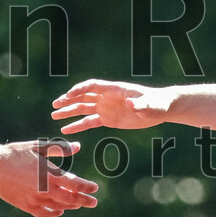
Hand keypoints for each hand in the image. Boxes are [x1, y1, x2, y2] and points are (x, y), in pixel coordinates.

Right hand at [0, 139, 98, 216]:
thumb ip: (59, 148)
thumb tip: (78, 146)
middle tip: (93, 202)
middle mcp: (46, 189)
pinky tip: (59, 211)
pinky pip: (45, 213)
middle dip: (85, 201)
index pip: (76, 184)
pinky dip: (54, 213)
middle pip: (72, 199)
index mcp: (50, 174)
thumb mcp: (38, 147)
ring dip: (71, 206)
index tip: (95, 188)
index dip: (87, 187)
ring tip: (78, 204)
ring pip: (60, 207)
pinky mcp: (27, 206)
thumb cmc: (16, 154)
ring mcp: (36, 199)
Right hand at [50, 79, 175, 133]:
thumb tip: (131, 104)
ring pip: (83, 108)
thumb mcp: (150, 105)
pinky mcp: (108, 119)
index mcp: (114, 89)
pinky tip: (66, 130)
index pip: (92, 86)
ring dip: (69, 111)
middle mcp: (106, 97)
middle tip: (55, 104)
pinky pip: (89, 122)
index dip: (80, 89)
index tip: (68, 95)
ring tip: (54, 115)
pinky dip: (78, 125)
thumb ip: (140, 104)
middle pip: (83, 96)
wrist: (161, 109)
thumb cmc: (157, 103)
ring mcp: (106, 107)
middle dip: (68, 100)